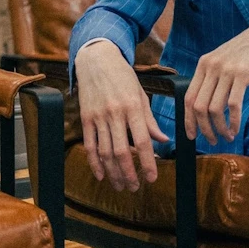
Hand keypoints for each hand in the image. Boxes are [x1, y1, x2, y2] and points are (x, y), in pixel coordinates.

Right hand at [75, 41, 168, 191]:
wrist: (97, 59)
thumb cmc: (123, 77)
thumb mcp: (141, 94)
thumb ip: (150, 120)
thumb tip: (163, 140)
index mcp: (133, 107)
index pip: (142, 141)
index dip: (147, 162)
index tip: (152, 178)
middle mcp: (115, 113)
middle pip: (121, 151)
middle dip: (129, 173)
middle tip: (135, 188)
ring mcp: (98, 116)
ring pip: (105, 152)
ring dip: (113, 172)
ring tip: (120, 185)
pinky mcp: (85, 118)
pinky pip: (90, 145)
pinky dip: (94, 162)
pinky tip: (101, 175)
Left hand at [184, 13, 248, 143]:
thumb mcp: (225, 59)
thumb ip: (214, 77)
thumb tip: (207, 105)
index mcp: (204, 64)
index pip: (189, 98)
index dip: (188, 120)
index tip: (193, 135)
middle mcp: (212, 66)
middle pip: (199, 107)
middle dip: (204, 129)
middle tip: (213, 140)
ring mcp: (227, 70)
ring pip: (215, 109)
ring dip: (220, 128)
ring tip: (227, 136)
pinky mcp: (244, 74)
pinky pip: (234, 104)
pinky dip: (234, 121)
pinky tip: (237, 128)